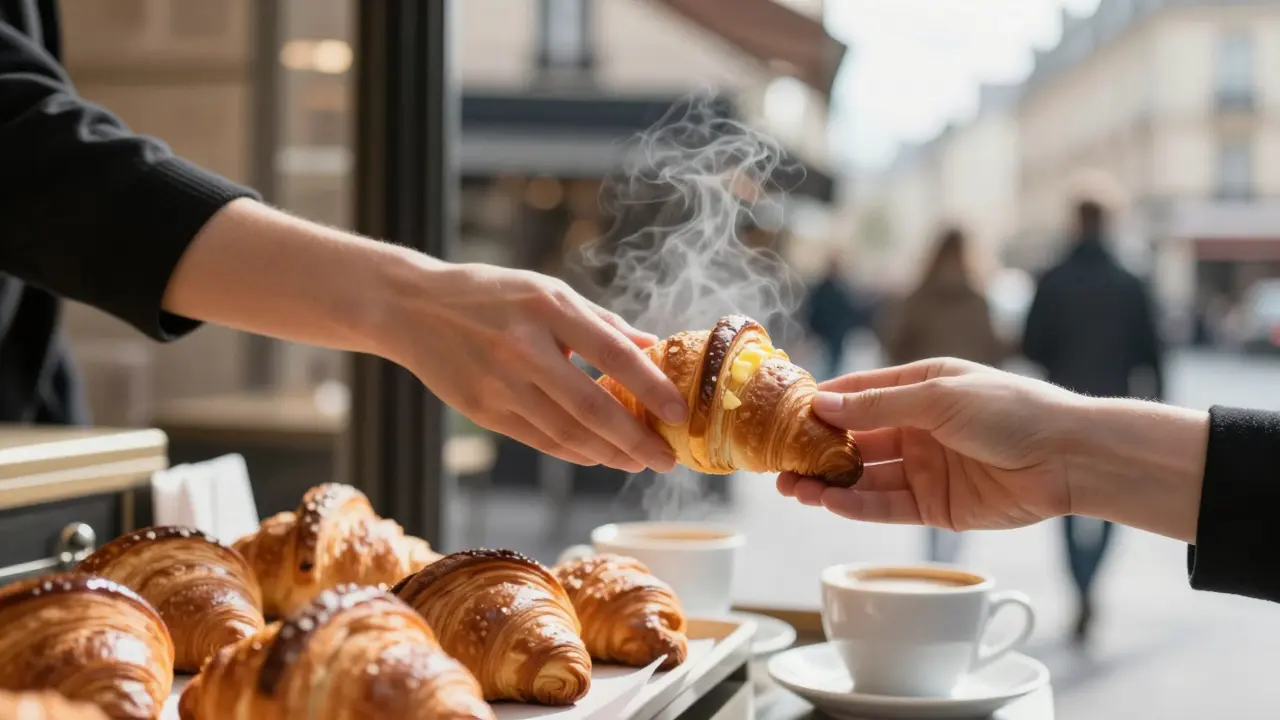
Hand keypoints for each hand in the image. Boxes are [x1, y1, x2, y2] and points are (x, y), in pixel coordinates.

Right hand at [381, 260, 686, 472]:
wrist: (412, 308)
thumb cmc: (492, 295)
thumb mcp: (549, 292)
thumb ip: (602, 322)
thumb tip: (653, 349)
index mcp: (548, 308)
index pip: (613, 354)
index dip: (651, 388)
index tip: (679, 413)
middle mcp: (524, 347)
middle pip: (592, 408)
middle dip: (636, 440)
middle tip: (666, 459)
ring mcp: (500, 384)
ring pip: (566, 433)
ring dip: (609, 454)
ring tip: (639, 462)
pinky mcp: (483, 411)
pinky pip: (540, 440)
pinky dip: (575, 453)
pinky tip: (600, 456)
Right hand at [778, 358, 1081, 530]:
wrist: (1068, 458)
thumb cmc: (1011, 411)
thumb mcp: (938, 398)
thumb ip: (878, 405)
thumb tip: (822, 403)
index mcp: (918, 388)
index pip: (856, 394)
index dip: (820, 405)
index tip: (782, 417)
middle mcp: (916, 427)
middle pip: (853, 440)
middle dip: (815, 452)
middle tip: (778, 464)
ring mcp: (924, 467)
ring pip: (863, 477)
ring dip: (828, 483)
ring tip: (793, 489)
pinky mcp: (935, 506)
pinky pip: (886, 506)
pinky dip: (856, 505)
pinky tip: (830, 503)